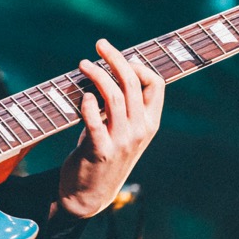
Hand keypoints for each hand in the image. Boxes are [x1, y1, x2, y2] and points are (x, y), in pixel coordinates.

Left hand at [58, 39, 163, 217]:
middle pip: (134, 84)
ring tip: (83, 64)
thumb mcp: (117, 129)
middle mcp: (140, 130)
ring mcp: (122, 141)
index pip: (156, 84)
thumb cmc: (101, 154)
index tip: (117, 56)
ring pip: (114, 98)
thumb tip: (107, 70)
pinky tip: (82, 95)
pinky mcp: (100, 151)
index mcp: (148, 123)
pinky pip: (95, 123)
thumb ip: (119, 106)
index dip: (138, 65)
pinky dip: (88, 105)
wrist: (88, 194)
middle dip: (116, 59)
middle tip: (100, 44)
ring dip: (97, 75)